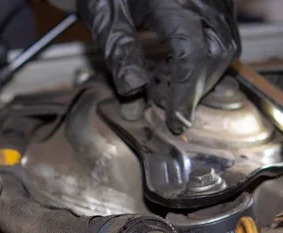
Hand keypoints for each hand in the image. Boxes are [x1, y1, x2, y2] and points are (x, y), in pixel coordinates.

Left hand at [74, 0, 239, 133]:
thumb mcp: (106, 16)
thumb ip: (120, 51)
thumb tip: (134, 91)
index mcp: (172, 0)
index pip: (191, 52)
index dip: (184, 92)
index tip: (175, 120)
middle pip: (216, 51)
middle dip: (197, 88)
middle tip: (175, 115)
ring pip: (226, 44)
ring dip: (205, 76)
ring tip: (178, 96)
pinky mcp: (216, 1)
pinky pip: (225, 34)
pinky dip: (209, 59)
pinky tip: (184, 73)